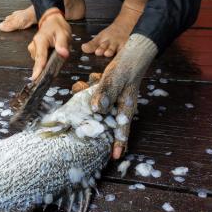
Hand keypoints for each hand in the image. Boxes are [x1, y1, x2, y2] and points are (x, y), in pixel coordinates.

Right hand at [28, 9, 71, 79]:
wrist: (52, 21)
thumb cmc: (57, 27)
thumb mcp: (63, 33)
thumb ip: (62, 43)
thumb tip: (63, 53)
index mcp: (40, 40)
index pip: (40, 57)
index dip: (39, 68)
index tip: (36, 77)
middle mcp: (34, 46)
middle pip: (39, 62)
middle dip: (47, 66)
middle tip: (57, 62)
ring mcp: (33, 49)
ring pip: (40, 62)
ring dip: (49, 62)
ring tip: (57, 53)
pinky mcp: (34, 52)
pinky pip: (40, 60)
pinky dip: (47, 60)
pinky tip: (52, 55)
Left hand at [89, 34, 157, 159]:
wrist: (131, 54)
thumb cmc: (126, 67)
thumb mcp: (115, 79)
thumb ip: (105, 93)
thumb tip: (96, 110)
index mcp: (125, 107)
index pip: (122, 128)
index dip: (118, 143)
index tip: (114, 157)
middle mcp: (118, 107)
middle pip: (105, 120)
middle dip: (92, 119)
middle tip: (80, 119)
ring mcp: (112, 100)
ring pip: (96, 107)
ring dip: (86, 98)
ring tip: (80, 89)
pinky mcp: (107, 93)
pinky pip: (94, 96)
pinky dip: (87, 90)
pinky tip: (83, 84)